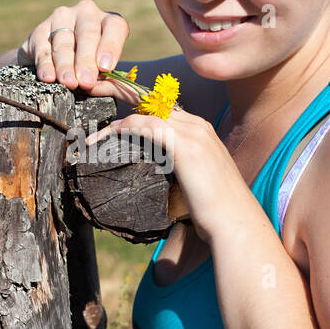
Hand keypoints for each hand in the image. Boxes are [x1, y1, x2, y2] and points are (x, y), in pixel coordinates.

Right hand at [16, 0, 131, 97]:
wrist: (57, 58)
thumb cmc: (90, 66)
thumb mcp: (103, 68)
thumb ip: (105, 77)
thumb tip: (96, 87)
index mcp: (108, 20)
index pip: (114, 27)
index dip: (111, 46)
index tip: (106, 67)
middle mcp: (86, 13)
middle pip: (87, 35)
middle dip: (86, 61)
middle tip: (86, 81)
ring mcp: (61, 18)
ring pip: (64, 42)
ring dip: (66, 65)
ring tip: (69, 82)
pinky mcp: (40, 30)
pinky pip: (43, 49)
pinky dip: (46, 65)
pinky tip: (48, 77)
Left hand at [83, 105, 251, 245]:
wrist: (235, 222)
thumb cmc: (217, 210)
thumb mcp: (197, 182)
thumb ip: (180, 172)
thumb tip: (158, 181)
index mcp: (203, 131)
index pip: (164, 111)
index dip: (138, 111)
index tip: (115, 123)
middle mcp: (198, 126)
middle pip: (153, 106)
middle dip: (122, 106)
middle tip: (97, 124)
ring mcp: (193, 134)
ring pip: (145, 114)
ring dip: (117, 124)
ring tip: (94, 138)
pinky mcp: (185, 146)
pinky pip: (146, 126)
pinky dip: (124, 129)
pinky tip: (107, 137)